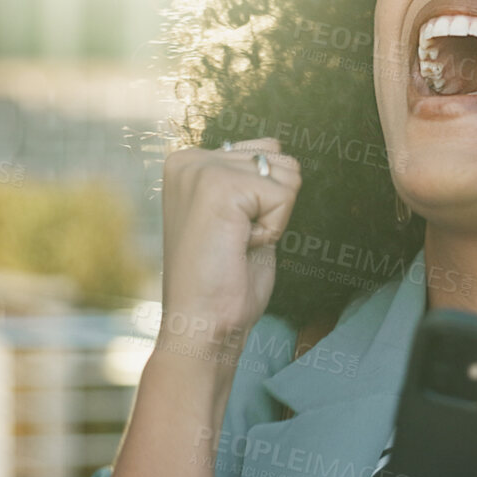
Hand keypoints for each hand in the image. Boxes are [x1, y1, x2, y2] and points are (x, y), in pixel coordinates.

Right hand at [158, 136, 299, 343]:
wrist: (201, 325)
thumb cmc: (222, 282)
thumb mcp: (237, 218)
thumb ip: (248, 181)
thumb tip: (277, 152)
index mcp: (189, 163)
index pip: (266, 151)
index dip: (266, 201)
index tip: (231, 233)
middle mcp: (190, 159)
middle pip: (280, 159)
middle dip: (272, 207)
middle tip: (235, 242)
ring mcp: (202, 169)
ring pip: (286, 174)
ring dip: (273, 217)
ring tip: (236, 243)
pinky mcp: (220, 186)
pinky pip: (284, 196)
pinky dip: (274, 229)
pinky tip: (239, 247)